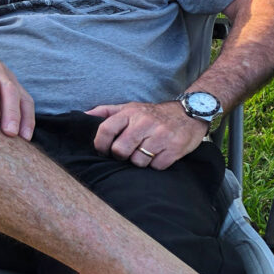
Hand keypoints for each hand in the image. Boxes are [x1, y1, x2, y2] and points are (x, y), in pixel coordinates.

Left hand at [87, 100, 208, 169]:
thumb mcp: (129, 107)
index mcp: (130, 113)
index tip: (103, 150)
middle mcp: (145, 123)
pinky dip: (155, 165)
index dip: (100, 145)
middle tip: (127, 153)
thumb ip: (105, 111)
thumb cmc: (152, 114)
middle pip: (120, 150)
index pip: (105, 130)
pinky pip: (156, 166)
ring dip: (139, 161)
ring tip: (144, 153)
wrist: (189, 112)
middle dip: (121, 156)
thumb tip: (83, 116)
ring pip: (138, 161)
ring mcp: (161, 136)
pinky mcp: (175, 148)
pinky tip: (158, 155)